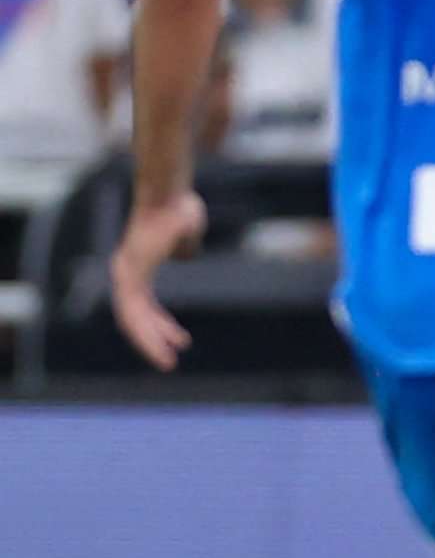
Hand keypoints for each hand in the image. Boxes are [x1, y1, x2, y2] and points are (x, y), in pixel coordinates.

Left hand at [111, 192, 206, 371]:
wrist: (171, 194)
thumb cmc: (179, 208)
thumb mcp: (186, 235)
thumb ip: (184, 248)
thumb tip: (184, 254)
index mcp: (136, 266)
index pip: (142, 306)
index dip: (159, 326)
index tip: (179, 341)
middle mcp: (126, 272)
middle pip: (135, 318)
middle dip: (152, 343)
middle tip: (169, 363)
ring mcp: (126, 273)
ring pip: (133, 320)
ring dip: (150, 344)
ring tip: (168, 363)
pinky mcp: (131, 274)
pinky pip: (136, 312)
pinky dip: (150, 332)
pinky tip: (167, 345)